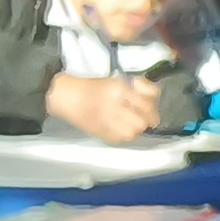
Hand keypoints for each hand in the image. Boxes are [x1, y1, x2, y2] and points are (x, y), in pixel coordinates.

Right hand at [46, 71, 167, 142]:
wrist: (67, 96)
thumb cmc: (93, 87)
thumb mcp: (117, 81)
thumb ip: (137, 90)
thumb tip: (152, 97)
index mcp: (119, 89)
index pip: (147, 101)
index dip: (152, 105)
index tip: (149, 105)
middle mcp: (115, 105)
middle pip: (143, 121)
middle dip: (147, 119)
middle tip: (144, 117)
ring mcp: (108, 121)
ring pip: (133, 132)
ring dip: (136, 129)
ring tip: (131, 123)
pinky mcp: (101, 132)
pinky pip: (121, 139)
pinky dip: (125, 135)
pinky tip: (121, 128)